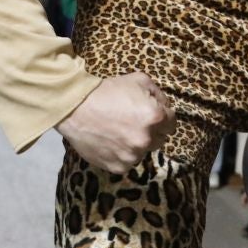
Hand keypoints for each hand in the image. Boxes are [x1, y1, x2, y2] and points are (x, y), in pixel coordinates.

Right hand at [56, 72, 174, 173]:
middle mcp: (146, 139)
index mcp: (155, 116)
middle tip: (135, 122)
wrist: (76, 108)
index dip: (163, 117)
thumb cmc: (108, 91)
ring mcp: (132, 156)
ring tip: (120, 132)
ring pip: (143, 151)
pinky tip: (112, 142)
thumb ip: (158, 94)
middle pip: (160, 139)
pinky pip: (127, 162)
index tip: (153, 115)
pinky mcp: (118, 167)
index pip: (172, 123)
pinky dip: (122, 154)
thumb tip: (165, 106)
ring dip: (137, 144)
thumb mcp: (138, 80)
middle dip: (152, 131)